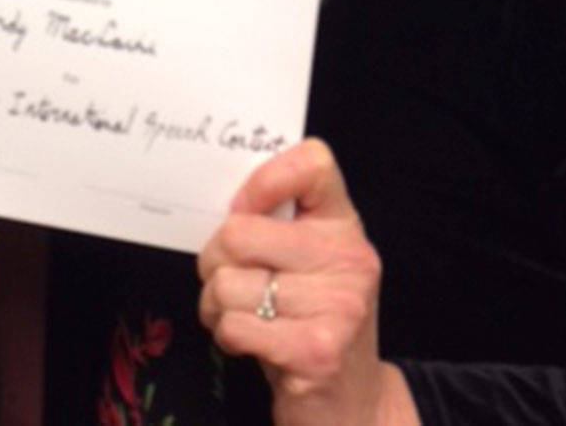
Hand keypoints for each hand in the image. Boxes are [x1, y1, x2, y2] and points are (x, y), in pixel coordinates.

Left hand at [196, 138, 416, 425]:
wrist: (351, 405)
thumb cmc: (309, 319)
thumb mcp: (305, 260)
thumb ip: (275, 223)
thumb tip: (224, 204)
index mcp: (343, 225)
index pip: (313, 163)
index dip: (264, 179)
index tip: (243, 208)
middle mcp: (349, 260)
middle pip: (238, 232)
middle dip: (213, 260)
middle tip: (228, 277)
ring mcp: (339, 306)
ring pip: (226, 282)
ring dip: (215, 303)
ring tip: (238, 313)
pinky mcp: (317, 352)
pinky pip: (234, 324)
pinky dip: (226, 334)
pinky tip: (247, 341)